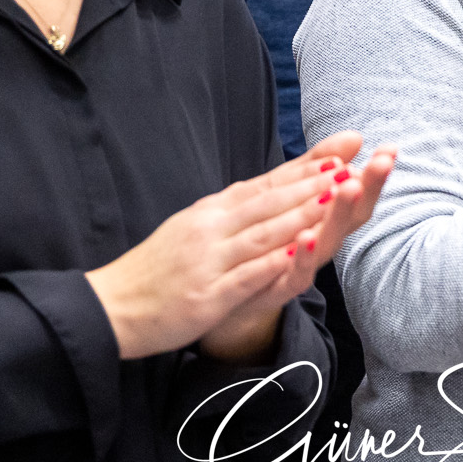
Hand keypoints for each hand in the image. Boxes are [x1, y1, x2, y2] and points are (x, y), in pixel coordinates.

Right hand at [85, 136, 390, 360]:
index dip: (303, 170)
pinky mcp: (206, 297)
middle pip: (268, 203)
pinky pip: (243, 277)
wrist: (112, 306)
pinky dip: (270, 265)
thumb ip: (232, 210)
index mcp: (211, 211)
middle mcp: (211, 229)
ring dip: (299, 216)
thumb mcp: (194, 227)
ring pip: (262, 234)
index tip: (339, 154)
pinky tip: (296, 255)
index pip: (264, 185)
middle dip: (312, 185)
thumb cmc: (159, 268)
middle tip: (349, 169)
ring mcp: (209, 261)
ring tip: (332, 201)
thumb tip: (270, 189)